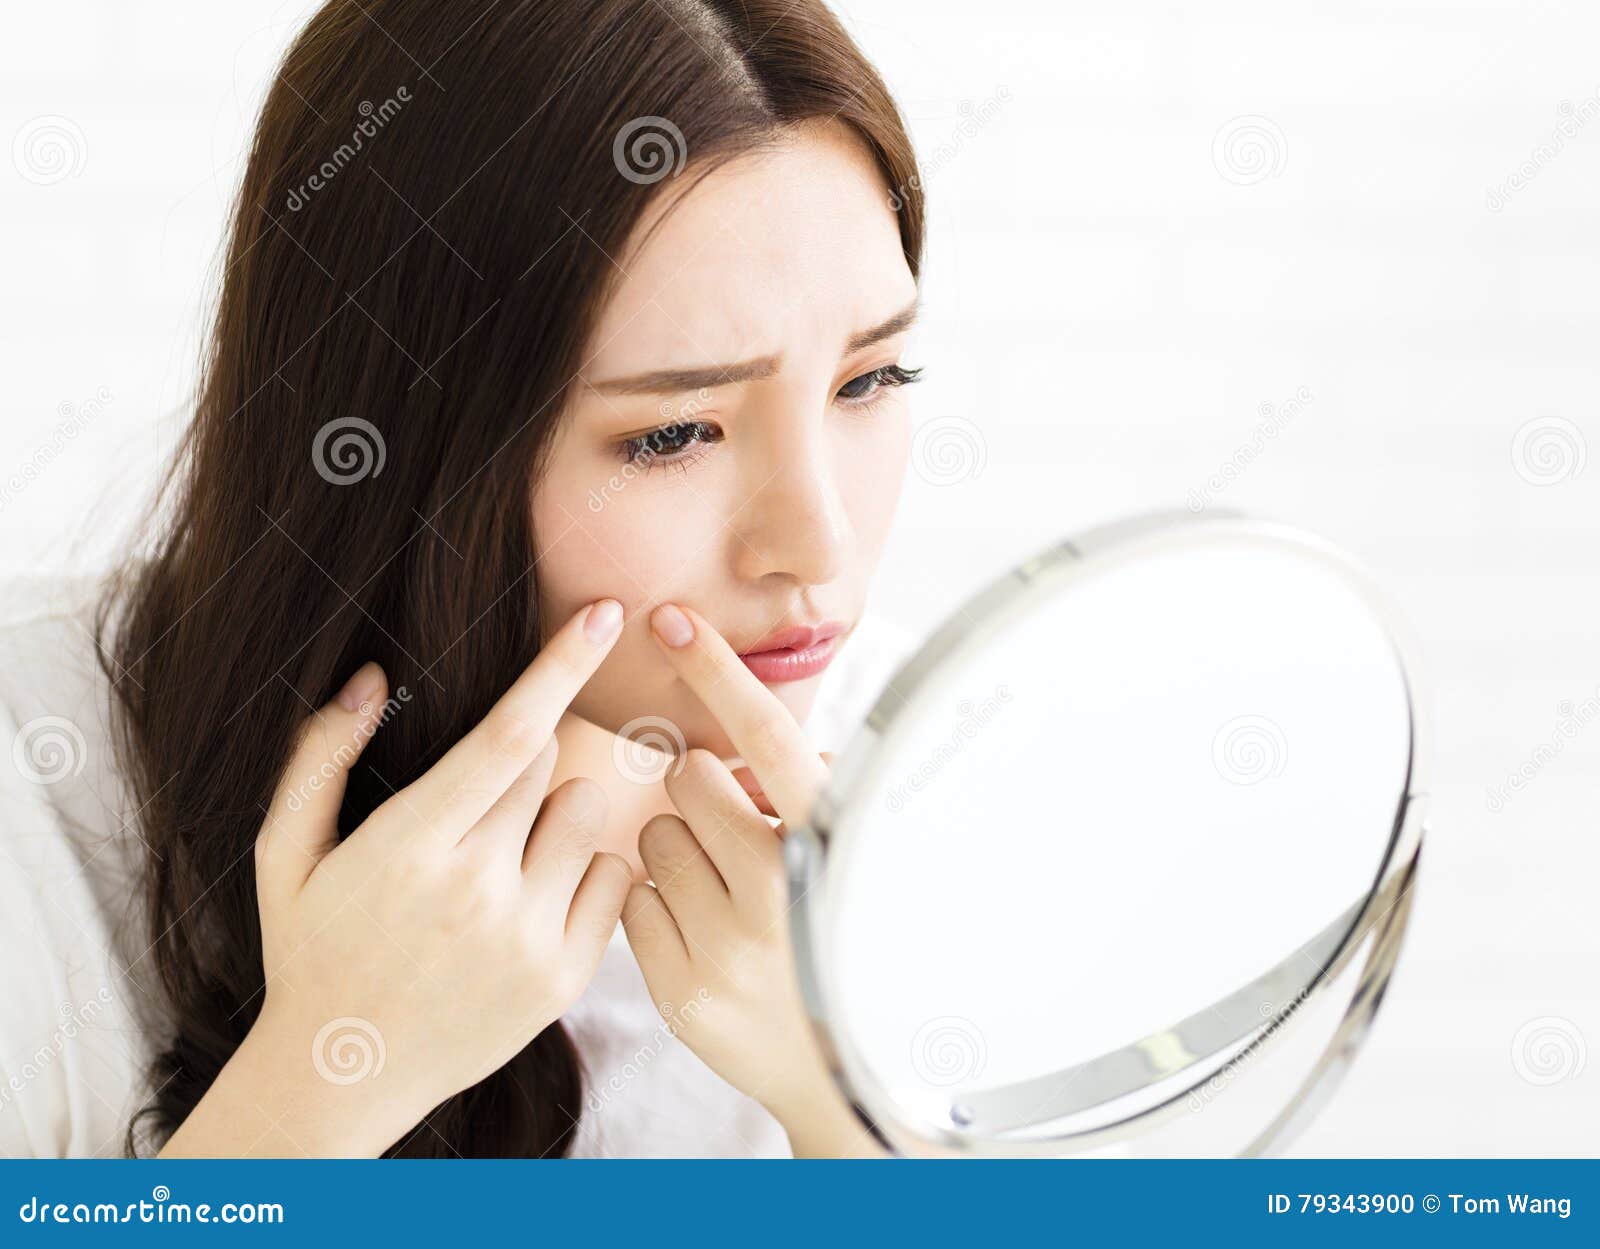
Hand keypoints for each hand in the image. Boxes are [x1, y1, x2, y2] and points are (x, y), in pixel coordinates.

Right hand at [162, 599, 631, 1156]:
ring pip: (586, 814)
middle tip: (475, 812)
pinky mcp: (563, 978)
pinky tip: (530, 901)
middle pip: (548, 764)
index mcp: (408, 848)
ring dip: (553, 815)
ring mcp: (527, 939)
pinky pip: (613, 878)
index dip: (561, 664)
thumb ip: (318, 757)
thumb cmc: (311, 950)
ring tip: (499, 863)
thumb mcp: (284, 854)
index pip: (508, 734)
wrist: (340, 1076)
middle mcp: (477, 891)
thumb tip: (370, 677)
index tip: (606, 613)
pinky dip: (584, 872)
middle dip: (521, 763)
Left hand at [620, 602, 883, 1157]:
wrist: (842, 1070)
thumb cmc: (845, 935)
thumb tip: (745, 734)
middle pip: (688, 777)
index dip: (718, 671)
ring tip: (722, 897)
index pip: (767, 739)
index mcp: (833, 850)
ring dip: (678, 850)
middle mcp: (781, 896)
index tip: (671, 619)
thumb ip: (805, 791)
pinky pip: (632, 901)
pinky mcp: (680, 991)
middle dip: (700, 790)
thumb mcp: (851, 854)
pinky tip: (700, 936)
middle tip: (735, 835)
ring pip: (651, 836)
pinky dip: (657, 908)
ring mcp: (726, 948)